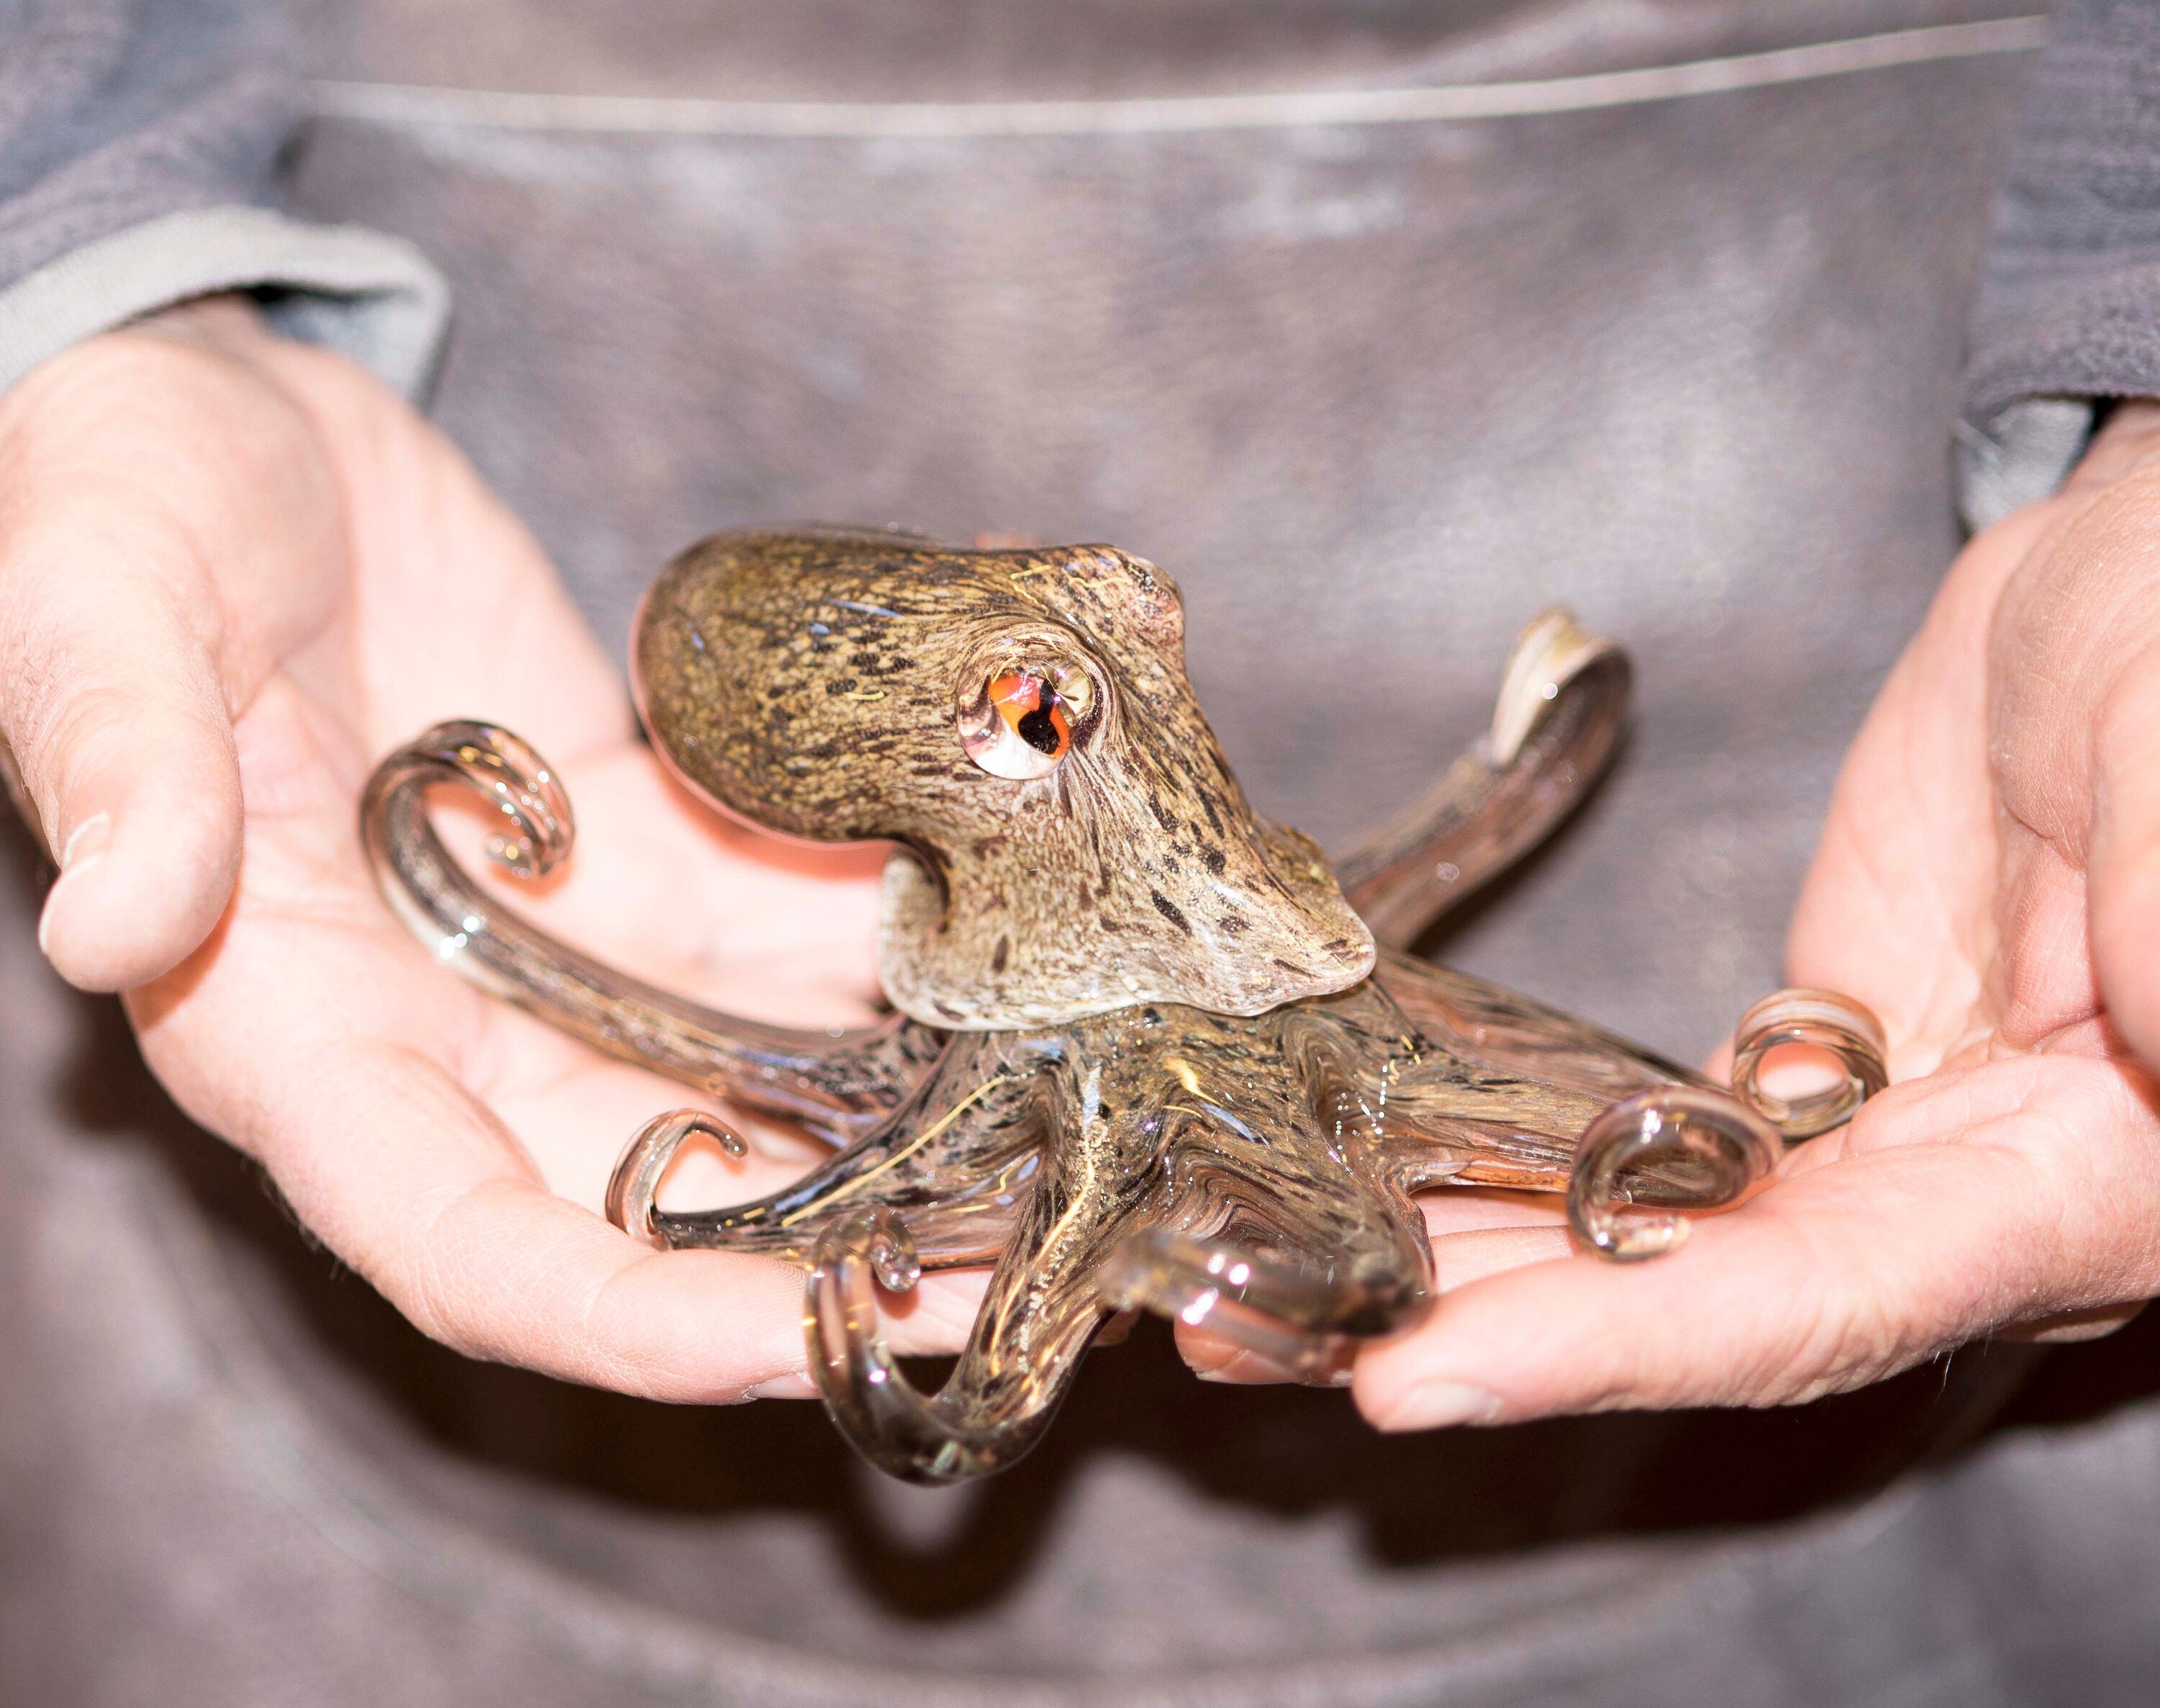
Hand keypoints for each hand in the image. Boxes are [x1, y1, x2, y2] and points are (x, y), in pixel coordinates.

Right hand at [0, 300, 972, 1398]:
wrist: (212, 416)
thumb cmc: (110, 510)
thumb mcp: (91, 610)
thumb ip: (126, 769)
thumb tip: (106, 928)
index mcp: (295, 1028)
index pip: (468, 1244)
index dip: (633, 1318)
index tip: (809, 1339)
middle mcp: (442, 1025)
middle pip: (654, 1199)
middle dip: (833, 1249)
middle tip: (1022, 1263)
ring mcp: (554, 943)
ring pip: (746, 1070)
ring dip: (902, 1111)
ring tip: (1075, 1117)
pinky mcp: (631, 849)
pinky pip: (772, 924)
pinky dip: (886, 936)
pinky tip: (1019, 925)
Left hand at [1353, 403, 2159, 1430]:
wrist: (2130, 594)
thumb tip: (2146, 1030)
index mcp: (2073, 1182)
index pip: (1823, 1302)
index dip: (1620, 1343)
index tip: (1430, 1371)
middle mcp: (1951, 1203)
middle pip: (1683, 1305)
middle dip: (1469, 1331)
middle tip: (1257, 1338)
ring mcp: (1850, 1144)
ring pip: (1627, 1238)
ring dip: (1442, 1264)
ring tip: (1242, 1280)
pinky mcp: (1776, 1074)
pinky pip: (1617, 1144)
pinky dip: (1486, 1163)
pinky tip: (1353, 1162)